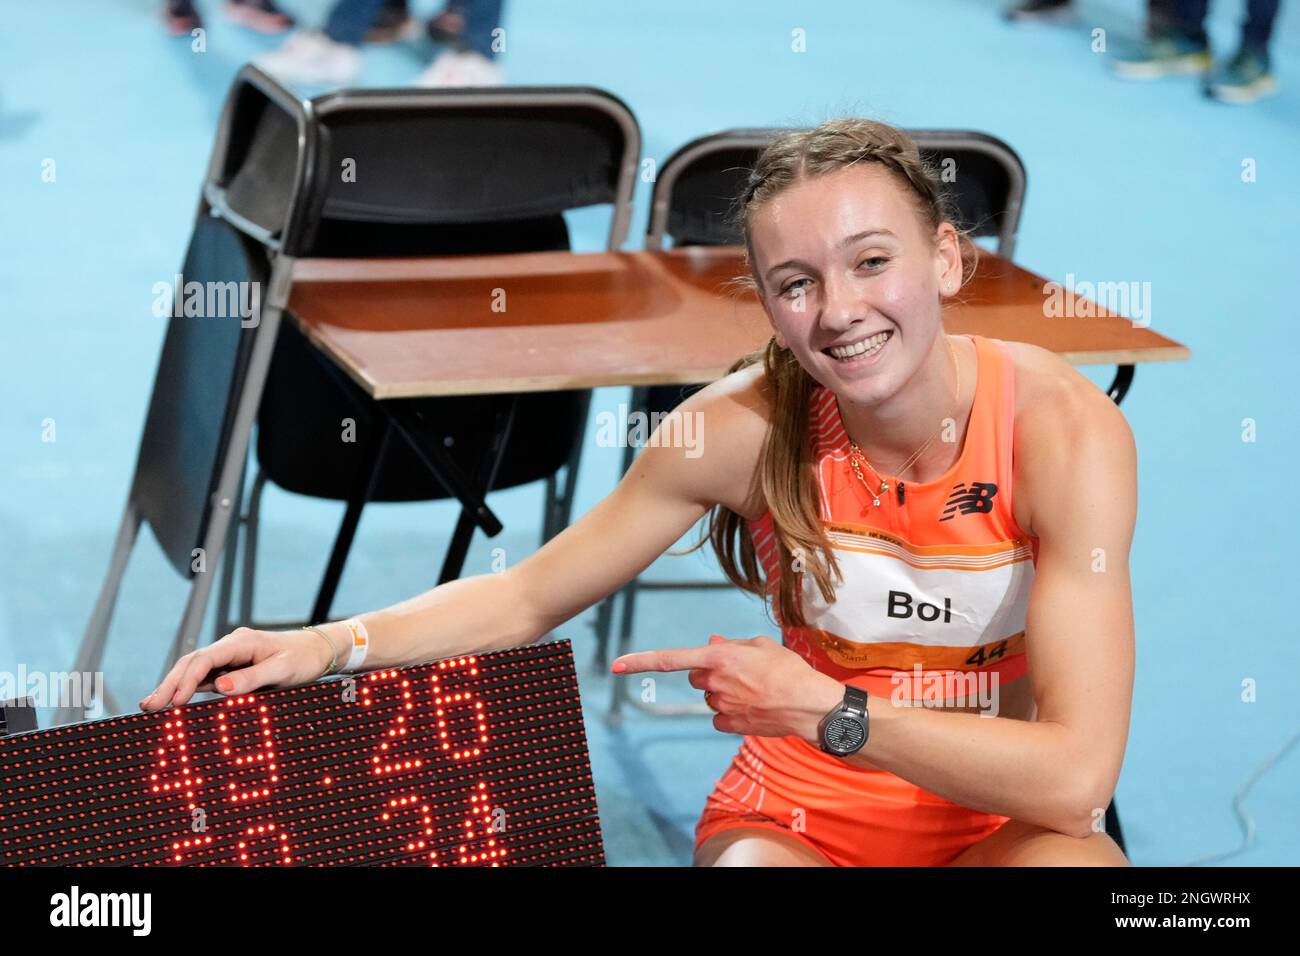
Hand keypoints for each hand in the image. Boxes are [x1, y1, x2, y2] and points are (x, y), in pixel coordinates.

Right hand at [139, 626, 335, 711]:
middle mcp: (231, 647)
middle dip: (169, 684)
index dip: (186, 680)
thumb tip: (220, 688)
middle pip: (192, 663)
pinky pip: (205, 678)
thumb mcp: (282, 670)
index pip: (205, 659)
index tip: (173, 702)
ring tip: (151, 706)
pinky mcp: (232, 669)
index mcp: (241, 642)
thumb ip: (252, 678)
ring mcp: (230, 657)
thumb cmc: (303, 658)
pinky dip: (188, 689)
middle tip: (148, 706)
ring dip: (174, 687)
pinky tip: (174, 702)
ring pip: (194, 670)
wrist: (319, 651)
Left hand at [612, 634, 842, 742]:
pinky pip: (720, 717)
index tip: (615, 665)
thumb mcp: (761, 646)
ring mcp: (721, 707)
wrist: (810, 706)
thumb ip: (731, 646)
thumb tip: (711, 645)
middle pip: (696, 677)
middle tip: (742, 671)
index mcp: (718, 658)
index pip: (670, 660)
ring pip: (710, 697)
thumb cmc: (789, 670)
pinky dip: (732, 712)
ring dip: (725, 691)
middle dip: (711, 673)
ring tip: (758, 689)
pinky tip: (754, 707)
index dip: (640, 661)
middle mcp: (714, 683)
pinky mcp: (730, 725)